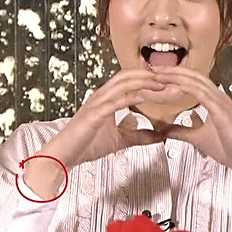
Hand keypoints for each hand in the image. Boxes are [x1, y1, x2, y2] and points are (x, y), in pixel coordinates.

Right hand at [24, 69, 165, 197]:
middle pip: (126, 76)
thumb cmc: (85, 145)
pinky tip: (142, 97)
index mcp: (106, 99)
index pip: (128, 80)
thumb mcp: (119, 140)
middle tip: (168, 77)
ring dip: (142, 82)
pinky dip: (128, 98)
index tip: (165, 80)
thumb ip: (139, 136)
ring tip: (160, 83)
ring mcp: (96, 104)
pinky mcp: (93, 115)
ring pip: (121, 85)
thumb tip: (160, 136)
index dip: (146, 78)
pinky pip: (113, 102)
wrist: (63, 156)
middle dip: (147, 75)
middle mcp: (100, 97)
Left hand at [152, 66, 231, 205]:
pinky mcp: (222, 111)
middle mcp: (219, 97)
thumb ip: (181, 132)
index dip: (176, 75)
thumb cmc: (228, 149)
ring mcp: (222, 102)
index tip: (157, 74)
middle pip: (194, 76)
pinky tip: (175, 85)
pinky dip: (188, 88)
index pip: (193, 80)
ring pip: (197, 82)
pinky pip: (203, 95)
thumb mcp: (197, 138)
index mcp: (215, 100)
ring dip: (177, 76)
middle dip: (173, 70)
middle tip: (153, 68)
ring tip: (159, 74)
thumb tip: (163, 130)